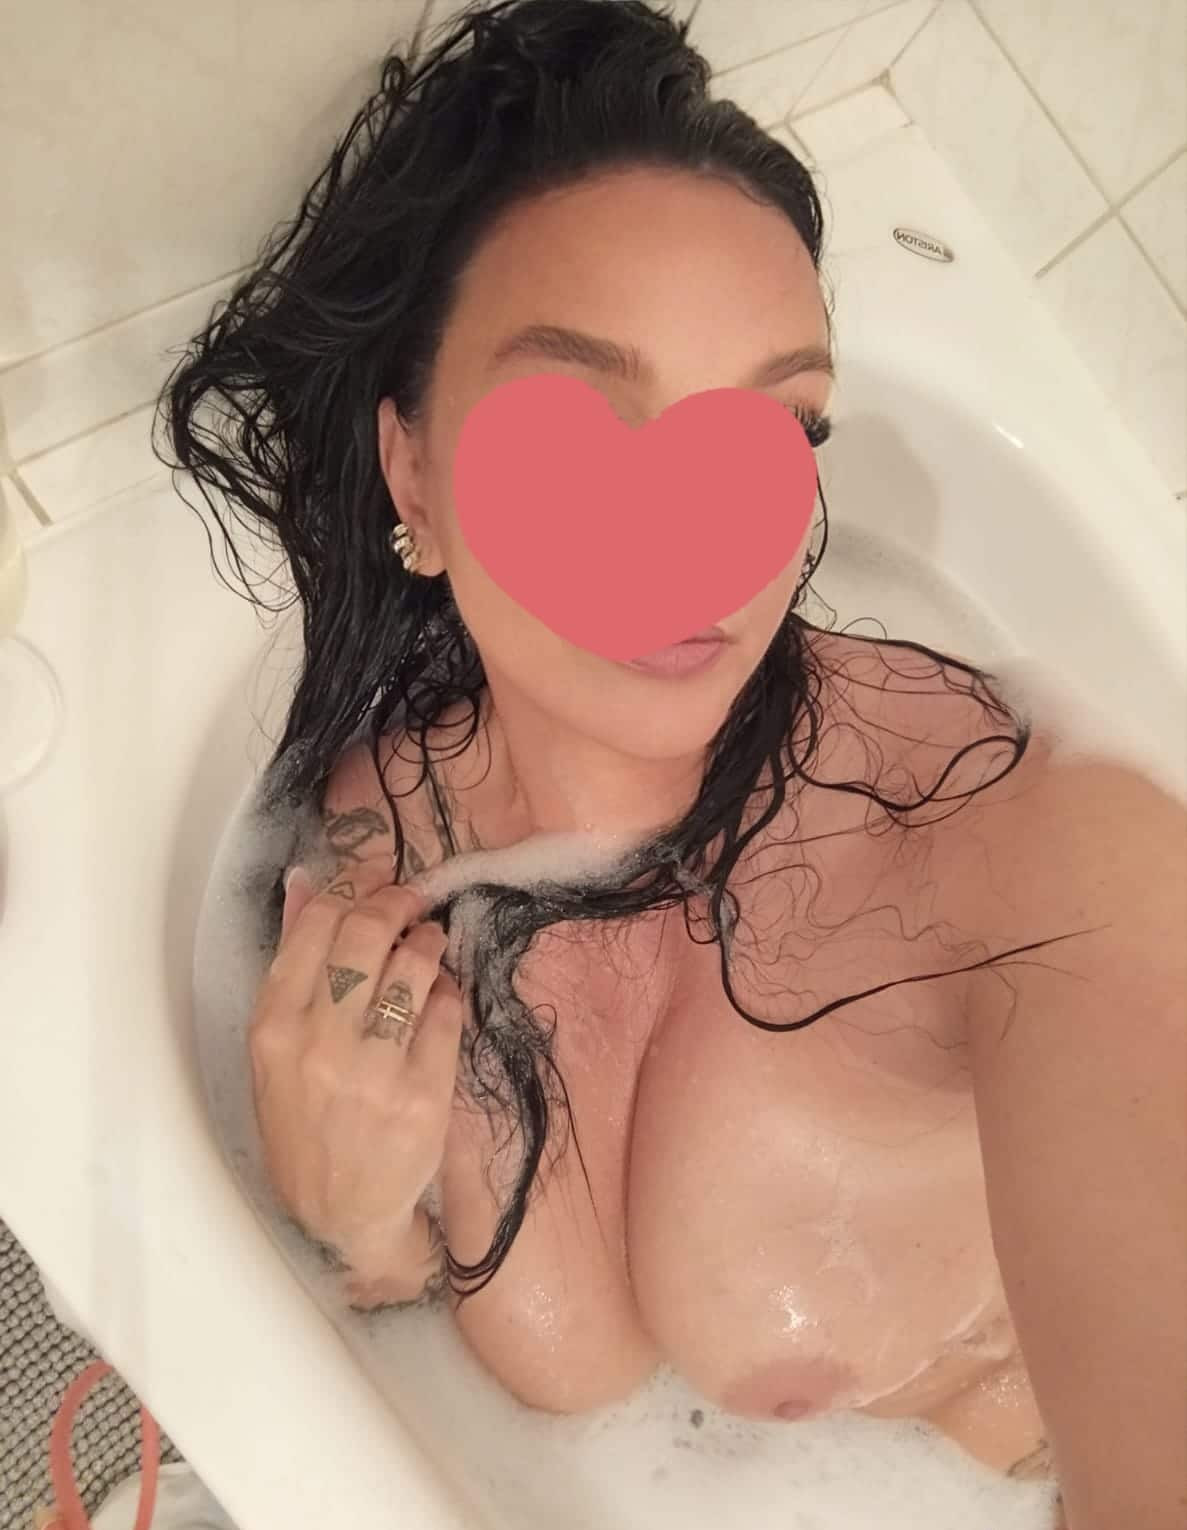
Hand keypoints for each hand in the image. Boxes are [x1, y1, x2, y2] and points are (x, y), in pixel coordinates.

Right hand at [249, 865, 463, 1295]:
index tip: (373, 879)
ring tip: (428, 943)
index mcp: (274, 1029)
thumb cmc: (304, 1123)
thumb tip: (307, 883)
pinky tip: (439, 994)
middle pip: (366, 936)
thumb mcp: (276, 1049)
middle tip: (411, 901)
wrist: (340, 1213)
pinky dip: (446, 992)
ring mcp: (374, 1071)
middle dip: (396, 902)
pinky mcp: (423, 1095)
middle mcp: (319, 1045)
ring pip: (413, 968)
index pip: (315, 927)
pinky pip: (446, 1014)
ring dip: (427, 942)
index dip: (351, 887)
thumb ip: (293, 963)